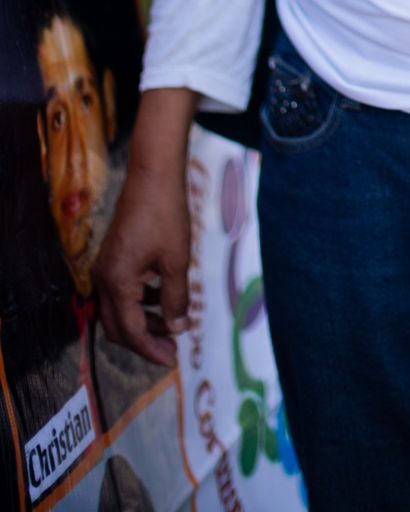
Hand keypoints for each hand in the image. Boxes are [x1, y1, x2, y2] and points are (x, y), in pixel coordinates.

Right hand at [95, 88, 197, 366]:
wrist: (153, 174)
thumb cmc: (166, 215)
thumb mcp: (176, 260)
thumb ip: (175, 299)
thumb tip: (178, 329)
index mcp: (117, 283)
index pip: (131, 331)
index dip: (151, 350)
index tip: (172, 361)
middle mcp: (103, 279)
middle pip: (117, 327)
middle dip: (144, 342)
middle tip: (172, 350)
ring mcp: (105, 267)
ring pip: (118, 310)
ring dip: (143, 322)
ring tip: (173, 325)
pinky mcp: (113, 257)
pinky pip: (121, 292)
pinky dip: (140, 302)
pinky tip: (163, 298)